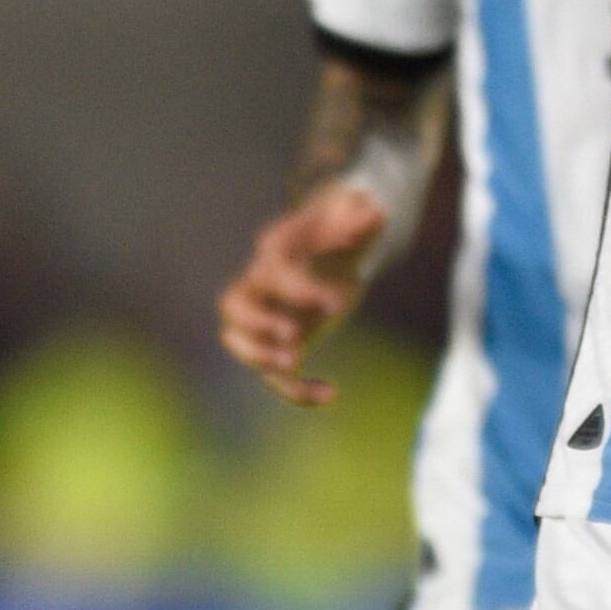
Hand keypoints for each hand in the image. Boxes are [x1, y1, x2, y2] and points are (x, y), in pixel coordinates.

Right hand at [216, 184, 389, 403]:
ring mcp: (265, 313)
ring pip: (237, 339)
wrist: (335, 240)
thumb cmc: (341, 224)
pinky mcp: (280, 341)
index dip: (302, 290)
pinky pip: (272, 372)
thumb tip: (376, 215)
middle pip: (234, 304)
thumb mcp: (355, 215)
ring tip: (292, 364)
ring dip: (260, 355)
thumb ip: (362, 220)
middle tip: (294, 336)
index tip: (338, 306)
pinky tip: (331, 395)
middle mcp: (261, 282)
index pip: (276, 271)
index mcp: (278, 250)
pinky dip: (295, 388)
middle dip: (260, 323)